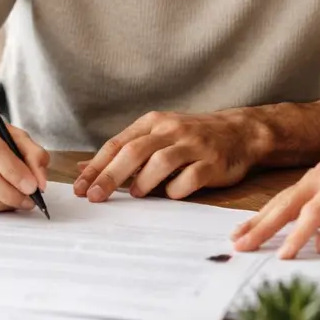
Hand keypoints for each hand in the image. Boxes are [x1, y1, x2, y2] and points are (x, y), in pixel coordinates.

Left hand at [73, 110, 265, 202]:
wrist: (240, 132)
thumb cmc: (192, 137)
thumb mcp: (156, 135)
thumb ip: (124, 151)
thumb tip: (83, 169)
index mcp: (153, 122)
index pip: (117, 144)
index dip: (96, 166)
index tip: (80, 187)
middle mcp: (171, 130)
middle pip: (133, 152)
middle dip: (109, 176)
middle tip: (95, 196)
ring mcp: (194, 145)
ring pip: (160, 162)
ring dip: (143, 181)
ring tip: (135, 193)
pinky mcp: (213, 163)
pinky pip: (189, 178)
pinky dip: (176, 190)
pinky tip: (171, 194)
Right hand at [230, 153, 319, 257]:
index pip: (314, 212)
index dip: (298, 236)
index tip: (284, 256)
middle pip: (288, 203)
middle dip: (264, 226)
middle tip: (241, 245)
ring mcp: (314, 174)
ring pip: (281, 199)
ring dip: (259, 219)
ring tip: (238, 237)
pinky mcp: (310, 180)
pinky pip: (286, 197)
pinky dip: (268, 212)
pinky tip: (252, 224)